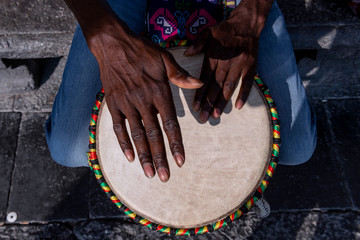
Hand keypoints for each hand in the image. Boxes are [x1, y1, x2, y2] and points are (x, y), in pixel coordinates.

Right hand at [88, 17, 201, 181]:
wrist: (112, 43)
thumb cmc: (142, 50)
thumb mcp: (165, 58)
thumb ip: (180, 75)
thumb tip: (199, 83)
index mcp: (159, 92)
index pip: (170, 124)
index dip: (176, 144)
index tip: (180, 161)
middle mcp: (143, 101)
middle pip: (153, 135)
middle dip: (160, 157)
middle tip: (164, 177)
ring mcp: (127, 104)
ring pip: (136, 135)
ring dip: (143, 155)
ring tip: (149, 173)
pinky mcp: (113, 104)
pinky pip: (118, 127)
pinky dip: (123, 143)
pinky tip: (130, 158)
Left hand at [184, 0, 272, 121]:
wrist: (246, 24)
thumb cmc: (224, 29)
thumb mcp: (208, 32)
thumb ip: (197, 44)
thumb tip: (186, 55)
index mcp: (213, 57)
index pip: (205, 79)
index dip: (200, 94)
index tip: (195, 107)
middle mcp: (226, 63)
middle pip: (216, 86)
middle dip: (208, 103)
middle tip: (203, 118)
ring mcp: (239, 65)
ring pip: (229, 87)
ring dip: (222, 102)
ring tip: (216, 115)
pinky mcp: (251, 66)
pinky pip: (247, 82)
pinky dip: (243, 94)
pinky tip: (239, 106)